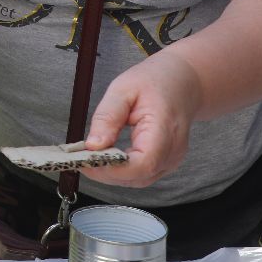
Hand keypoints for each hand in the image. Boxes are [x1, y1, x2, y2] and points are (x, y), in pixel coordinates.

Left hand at [80, 48, 202, 186]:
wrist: (182, 82)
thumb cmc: (154, 82)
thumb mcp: (123, 89)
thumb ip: (108, 117)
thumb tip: (93, 145)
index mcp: (165, 128)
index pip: (143, 163)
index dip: (113, 169)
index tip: (86, 160)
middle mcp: (173, 150)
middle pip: (139, 176)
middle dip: (106, 172)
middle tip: (79, 157)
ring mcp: (172, 159)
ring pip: (139, 180)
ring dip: (112, 174)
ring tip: (90, 156)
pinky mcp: (166, 162)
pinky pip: (142, 175)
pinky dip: (121, 171)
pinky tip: (106, 157)